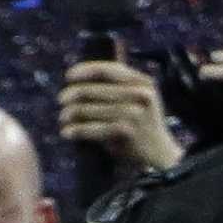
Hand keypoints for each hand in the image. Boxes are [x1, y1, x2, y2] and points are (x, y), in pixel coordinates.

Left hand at [56, 58, 184, 173]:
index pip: (105, 70)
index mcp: (143, 82)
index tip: (69, 77)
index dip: (82, 71)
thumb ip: (119, 84)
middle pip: (90, 90)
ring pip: (86, 109)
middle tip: (62, 101)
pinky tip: (67, 133)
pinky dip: (76, 130)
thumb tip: (79, 75)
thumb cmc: (143, 123)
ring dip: (69, 114)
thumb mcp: (140, 98)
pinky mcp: (126, 132)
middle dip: (70, 95)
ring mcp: (133, 114)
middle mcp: (140, 95)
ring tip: (64, 118)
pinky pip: (90, 128)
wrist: (161, 153)